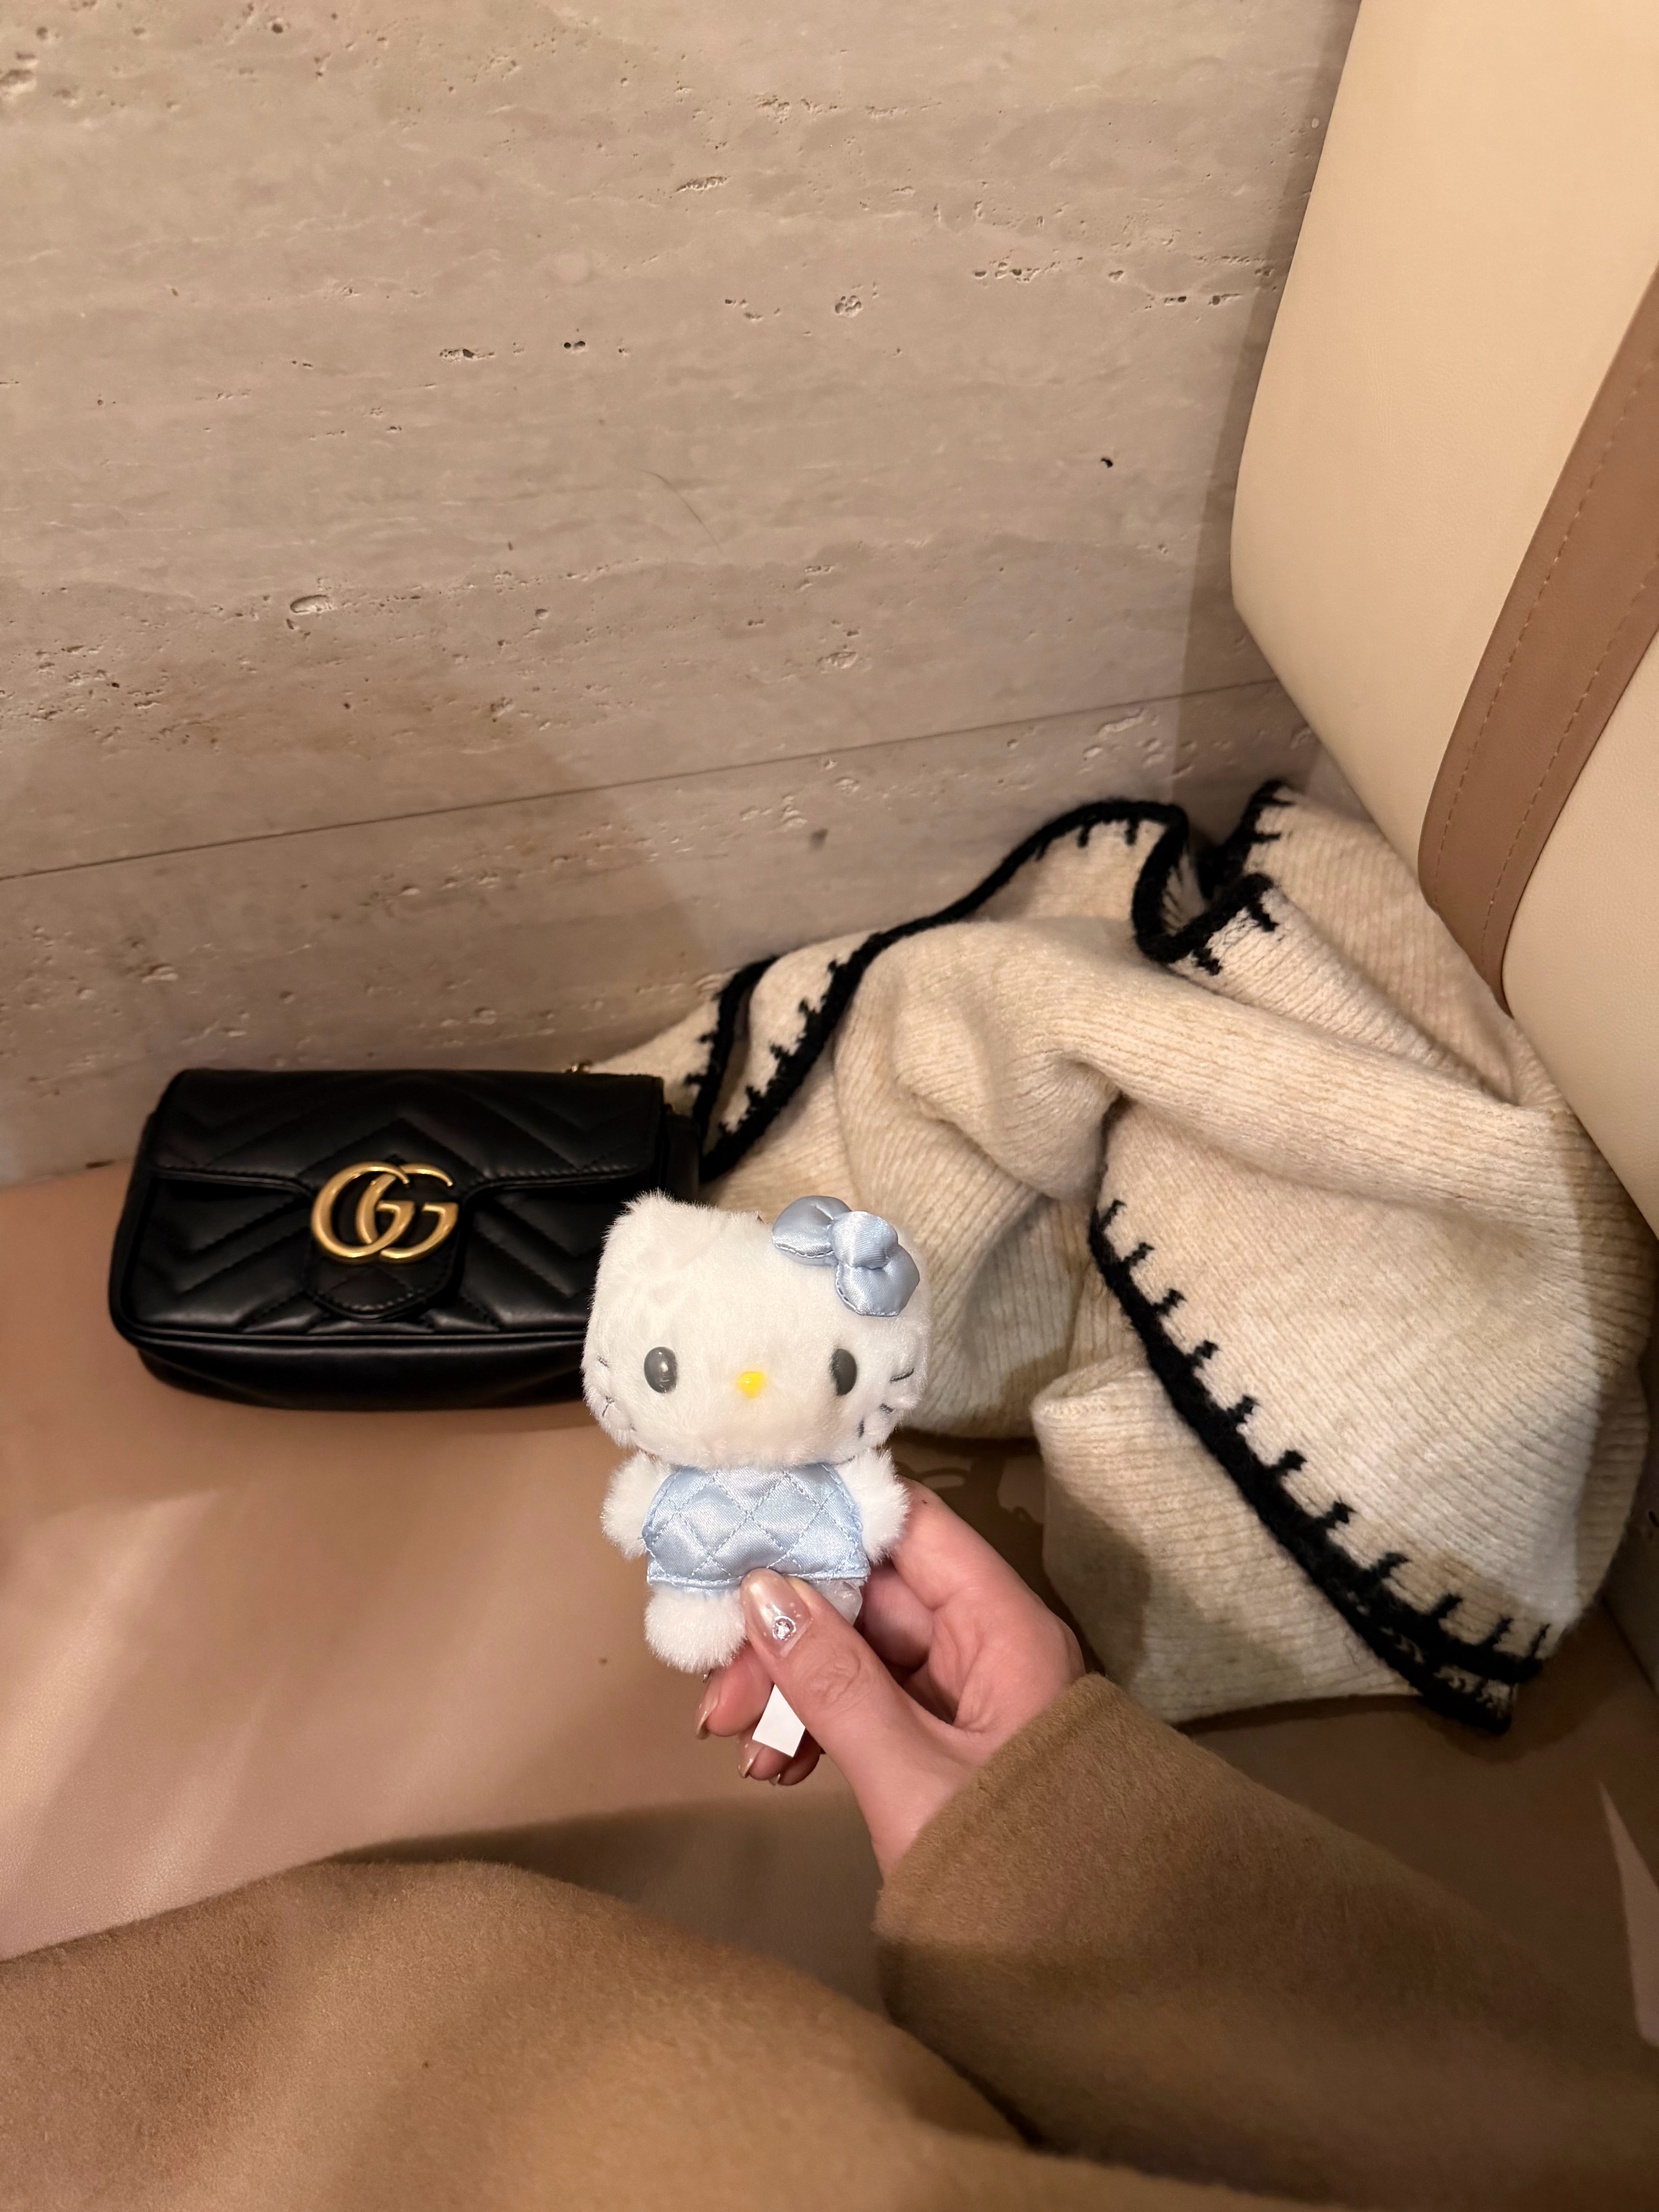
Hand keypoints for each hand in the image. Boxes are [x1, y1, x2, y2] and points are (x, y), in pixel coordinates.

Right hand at [696, 1481, 1084, 1874]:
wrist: (1076, 1982)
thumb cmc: (1011, 1873)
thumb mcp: (910, 1778)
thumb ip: (834, 1679)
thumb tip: (763, 1587)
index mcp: (1003, 1627)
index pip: (910, 1526)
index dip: (830, 1518)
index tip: (745, 1536)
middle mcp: (987, 1642)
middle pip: (869, 1594)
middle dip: (785, 1633)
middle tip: (719, 1695)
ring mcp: (965, 1692)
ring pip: (856, 1652)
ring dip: (787, 1687)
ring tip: (744, 1750)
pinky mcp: (941, 1739)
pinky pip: (865, 1702)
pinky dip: (814, 1723)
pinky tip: (776, 1765)